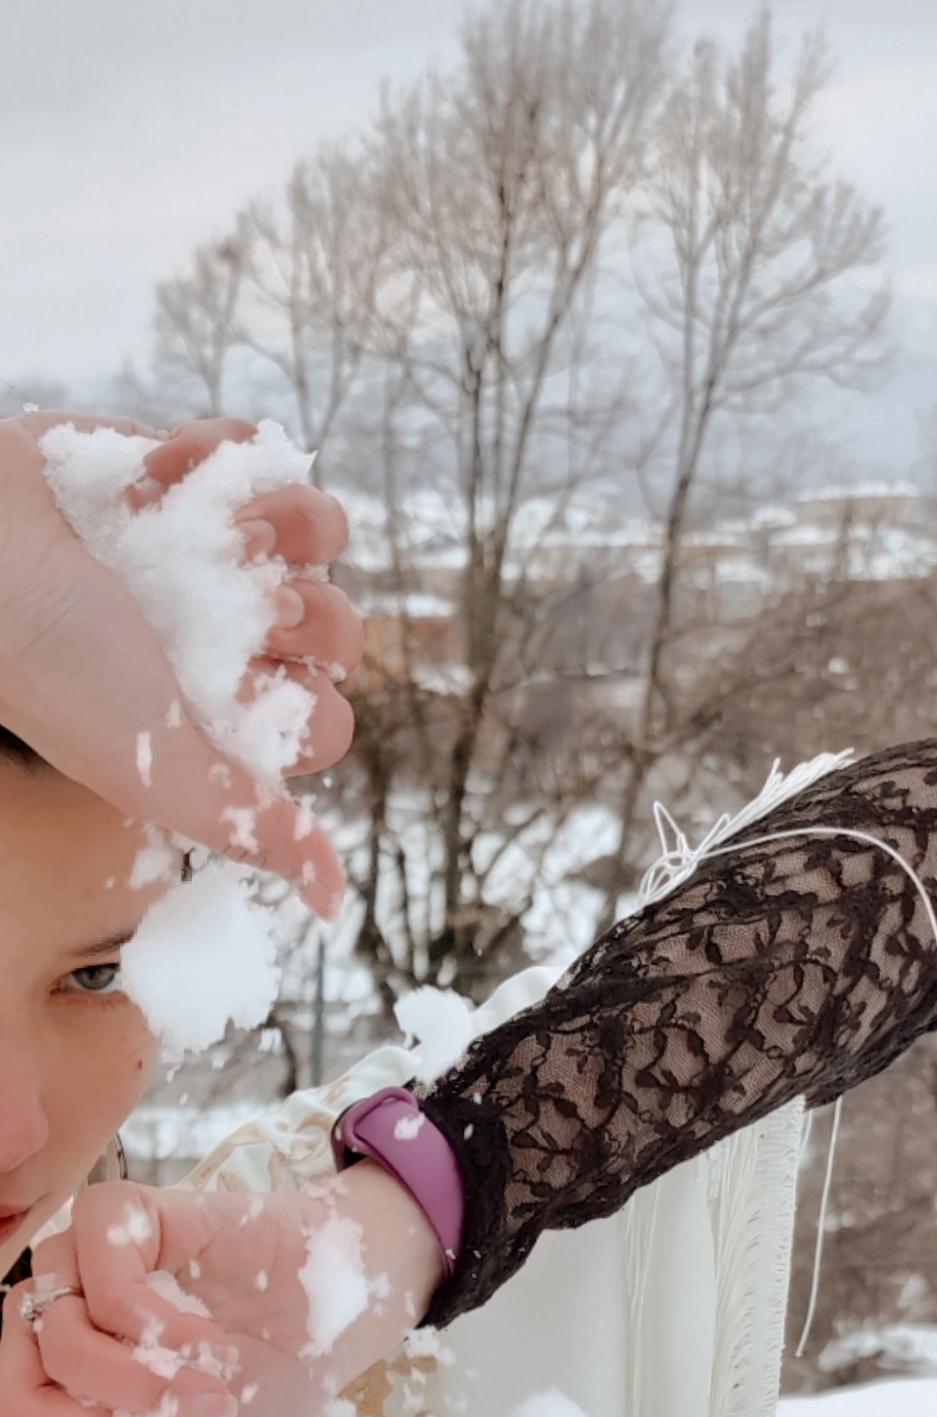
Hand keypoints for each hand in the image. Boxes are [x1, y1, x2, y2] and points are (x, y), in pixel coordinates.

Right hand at [0, 414, 362, 915]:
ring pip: (321, 535)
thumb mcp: (160, 768)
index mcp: (223, 720)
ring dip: (285, 522)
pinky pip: (265, 453)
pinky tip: (161, 472)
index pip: (326, 721)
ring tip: (216, 527)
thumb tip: (333, 903)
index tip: (244, 682)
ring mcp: (213, 552)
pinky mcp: (192, 469)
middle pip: (341, 630)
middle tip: (241, 597)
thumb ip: (252, 827)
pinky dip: (222, 453)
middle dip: (304, 612)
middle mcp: (227, 642)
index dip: (305, 697)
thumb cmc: (56, 667)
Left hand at [0, 1168, 443, 1416]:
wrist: (332, 1330)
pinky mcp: (122, 1216)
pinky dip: (161, 1327)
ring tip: (210, 1393)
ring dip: (139, 1383)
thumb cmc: (256, 1390)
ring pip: (52, 1332)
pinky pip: (101, 1274)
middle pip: (4, 1385)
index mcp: (49, 1380)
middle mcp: (52, 1318)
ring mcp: (79, 1264)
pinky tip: (209, 1343)